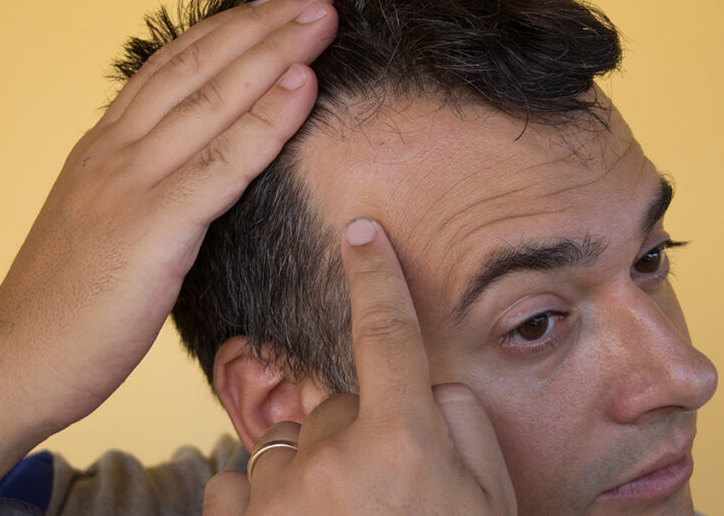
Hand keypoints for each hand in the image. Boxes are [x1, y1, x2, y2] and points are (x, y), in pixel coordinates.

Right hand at [0, 0, 337, 431]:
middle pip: (199, 67)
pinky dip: (268, 120)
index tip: (272, 7)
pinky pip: (223, 163)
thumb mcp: (100, 226)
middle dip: (261, 24)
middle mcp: (115, 150)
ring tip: (321, 16)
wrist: (14, 363)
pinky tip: (304, 85)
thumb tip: (184, 178)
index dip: (227, 31)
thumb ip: (138, 189)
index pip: (173, 68)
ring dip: (275, 52)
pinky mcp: (152, 225)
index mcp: (103, 148)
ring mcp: (131, 182)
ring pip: (214, 99)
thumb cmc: (65, 307)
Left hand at [203, 218, 516, 514]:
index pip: (386, 333)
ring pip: (285, 445)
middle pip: (334, 406)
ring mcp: (278, 498)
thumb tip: (426, 383)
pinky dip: (260, 501)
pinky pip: (235, 481)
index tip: (361, 234)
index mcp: (401, 442)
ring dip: (309, 471)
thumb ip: (460, 422)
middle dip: (356, 435)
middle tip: (385, 491)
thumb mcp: (488, 494)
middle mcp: (333, 461)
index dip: (375, 276)